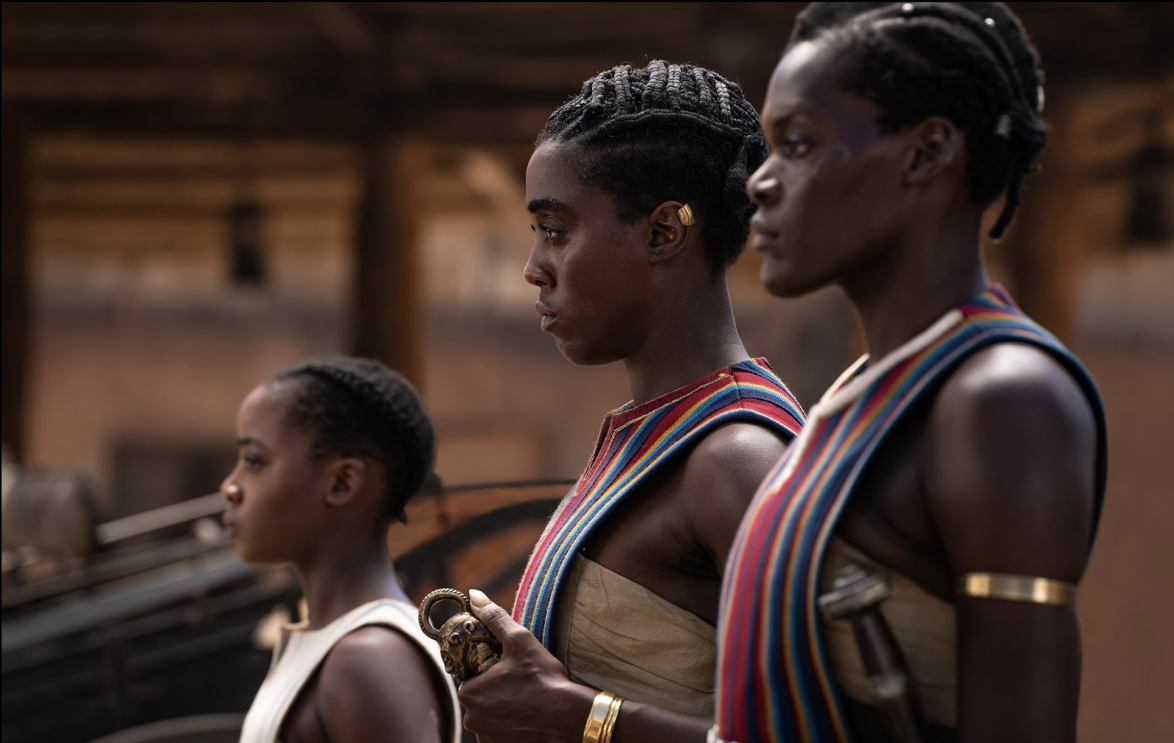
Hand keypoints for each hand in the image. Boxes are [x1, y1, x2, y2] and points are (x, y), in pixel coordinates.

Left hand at [458, 589, 592, 742]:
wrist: (568, 718)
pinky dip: (513, 724)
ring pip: (492, 714)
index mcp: (469, 692)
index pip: (471, 675)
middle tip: (522, 681)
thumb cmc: (543, 679)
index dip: (489, 669)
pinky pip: (502, 732)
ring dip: (504, 707)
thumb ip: (493, 617)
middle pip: (480, 696)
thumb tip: (474, 596)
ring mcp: (487, 737)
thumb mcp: (519, 640)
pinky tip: (529, 715)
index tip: (509, 666)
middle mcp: (472, 719)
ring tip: (528, 698)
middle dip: (496, 688)